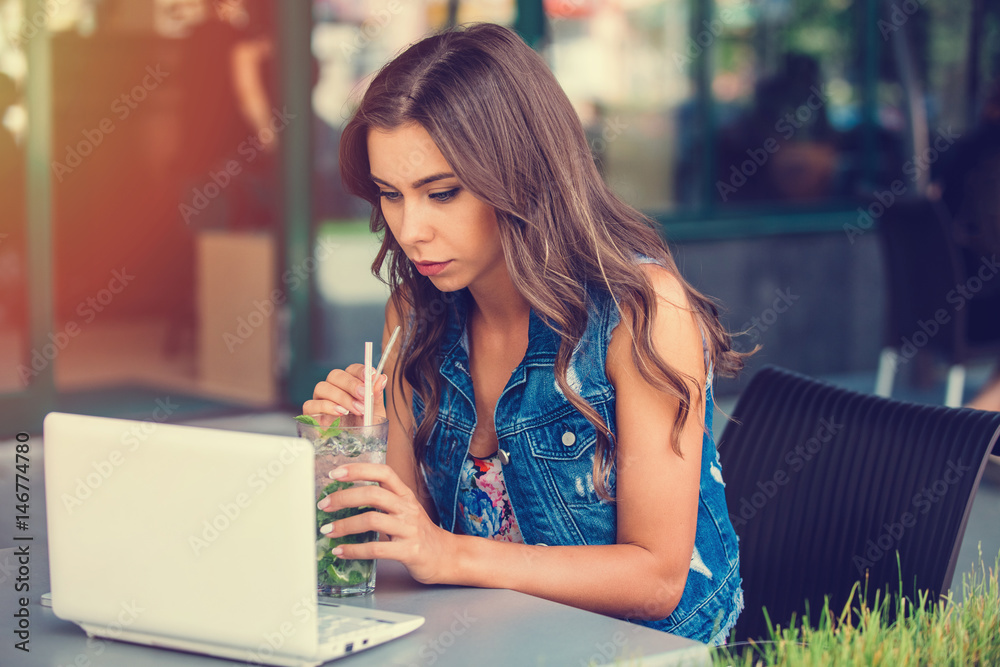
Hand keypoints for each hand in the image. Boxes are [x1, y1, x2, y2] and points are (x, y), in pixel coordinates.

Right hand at [303, 364, 387, 419]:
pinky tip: (340, 414)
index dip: (360, 370)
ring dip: (341, 397)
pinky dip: (326, 407)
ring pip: (322, 387)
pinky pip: (311, 404)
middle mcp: (333, 388)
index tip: (370, 375)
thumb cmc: (364, 427)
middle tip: (364, 395)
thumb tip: (381, 377)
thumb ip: (376, 395)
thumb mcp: (375, 412)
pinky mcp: (310, 414)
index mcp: (349, 384)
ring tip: (356, 410)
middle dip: (351, 384)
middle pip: (335, 375)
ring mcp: (320, 400)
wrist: (355, 448)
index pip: (351, 370)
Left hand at [316, 463, 453, 584]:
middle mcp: (407, 508)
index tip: (335, 473)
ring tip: (327, 531)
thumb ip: (382, 502)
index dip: (358, 470)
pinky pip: (376, 549)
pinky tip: (341, 551)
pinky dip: (354, 550)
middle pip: (373, 494)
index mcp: (405, 495)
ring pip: (372, 520)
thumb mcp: (404, 510)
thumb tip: (345, 497)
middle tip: (324, 504)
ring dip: (345, 525)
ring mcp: (409, 529)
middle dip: (344, 497)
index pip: (383, 472)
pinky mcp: (409, 551)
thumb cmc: (419, 533)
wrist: (446, 557)